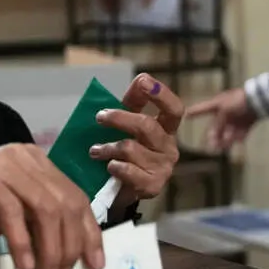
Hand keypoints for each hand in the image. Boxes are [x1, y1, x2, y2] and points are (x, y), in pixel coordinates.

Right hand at [0, 144, 103, 268]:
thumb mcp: (13, 214)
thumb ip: (39, 222)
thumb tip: (69, 254)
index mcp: (38, 162)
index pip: (76, 196)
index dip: (89, 232)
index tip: (95, 263)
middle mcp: (25, 157)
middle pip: (64, 204)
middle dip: (69, 246)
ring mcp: (3, 164)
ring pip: (44, 208)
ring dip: (50, 249)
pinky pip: (11, 212)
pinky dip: (22, 242)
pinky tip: (24, 265)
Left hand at [92, 74, 183, 209]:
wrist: (121, 190)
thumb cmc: (126, 152)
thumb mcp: (129, 124)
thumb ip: (135, 102)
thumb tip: (141, 78)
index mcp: (166, 129)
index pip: (174, 109)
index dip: (161, 94)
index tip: (143, 81)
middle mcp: (169, 148)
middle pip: (146, 126)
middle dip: (120, 118)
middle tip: (100, 117)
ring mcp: (163, 168)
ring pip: (131, 149)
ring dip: (108, 147)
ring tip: (94, 151)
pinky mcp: (152, 186)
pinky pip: (128, 171)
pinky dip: (114, 166)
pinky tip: (108, 167)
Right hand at [183, 87, 256, 150]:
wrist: (258, 99)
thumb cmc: (239, 101)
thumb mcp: (224, 110)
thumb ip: (218, 123)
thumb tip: (215, 135)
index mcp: (217, 105)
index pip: (202, 109)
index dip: (194, 112)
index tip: (186, 116)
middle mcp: (225, 112)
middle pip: (216, 126)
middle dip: (213, 137)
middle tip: (212, 147)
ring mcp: (236, 118)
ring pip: (228, 133)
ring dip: (225, 140)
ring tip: (225, 147)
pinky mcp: (246, 124)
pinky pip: (240, 134)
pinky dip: (238, 139)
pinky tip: (238, 143)